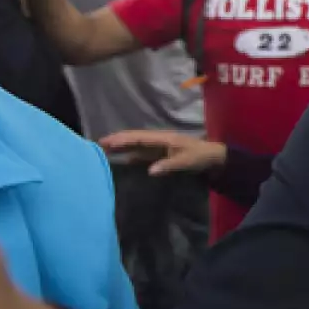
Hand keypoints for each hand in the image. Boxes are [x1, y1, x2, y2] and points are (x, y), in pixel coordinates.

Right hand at [98, 130, 227, 175]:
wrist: (212, 159)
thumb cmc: (200, 157)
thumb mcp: (186, 161)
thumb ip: (169, 165)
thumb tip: (150, 171)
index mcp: (162, 139)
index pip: (138, 138)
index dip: (121, 139)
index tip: (106, 142)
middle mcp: (157, 141)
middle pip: (133, 139)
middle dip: (116, 141)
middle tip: (97, 145)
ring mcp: (158, 148)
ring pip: (135, 146)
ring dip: (121, 147)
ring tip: (103, 151)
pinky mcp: (160, 156)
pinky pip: (141, 154)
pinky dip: (130, 156)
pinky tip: (121, 161)